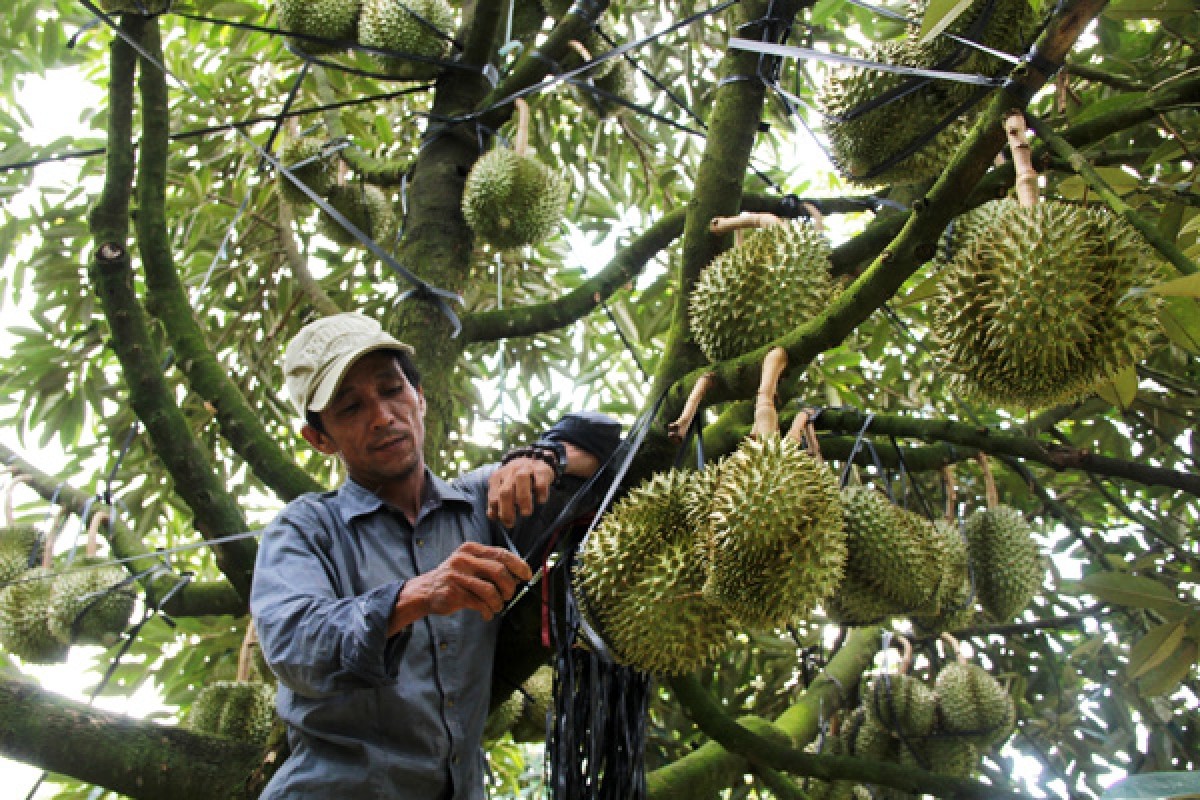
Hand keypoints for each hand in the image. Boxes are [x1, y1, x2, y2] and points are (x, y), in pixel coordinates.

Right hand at [391, 542, 532, 631]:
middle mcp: (464, 560)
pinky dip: (488, 611)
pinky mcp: (454, 593)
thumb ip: (490, 565)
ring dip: (499, 602)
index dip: (518, 565)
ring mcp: (457, 576)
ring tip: (496, 606)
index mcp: (471, 549)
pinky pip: (480, 603)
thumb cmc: (454, 578)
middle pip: (498, 571)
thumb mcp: (469, 563)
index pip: (501, 554)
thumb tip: (519, 574)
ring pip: (490, 590)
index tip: (527, 575)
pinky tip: (486, 613)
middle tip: (509, 595)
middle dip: (510, 586)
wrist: (425, 591)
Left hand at [487, 456, 555, 527]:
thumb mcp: (503, 486)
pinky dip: (540, 494)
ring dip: (523, 500)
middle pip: (505, 492)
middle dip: (507, 511)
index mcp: (497, 477)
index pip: (493, 498)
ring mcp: (525, 469)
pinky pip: (540, 483)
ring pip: (521, 482)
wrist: (535, 459)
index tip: (506, 522)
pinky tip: (540, 501)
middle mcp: (510, 471)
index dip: (497, 512)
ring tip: (526, 513)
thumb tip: (493, 516)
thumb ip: (496, 500)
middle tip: (512, 523)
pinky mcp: (541, 470)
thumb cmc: (516, 479)